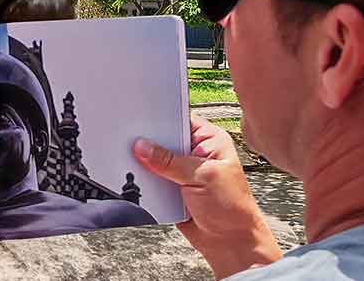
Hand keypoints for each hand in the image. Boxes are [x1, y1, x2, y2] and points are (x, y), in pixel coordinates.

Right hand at [134, 113, 281, 279]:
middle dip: (150, 144)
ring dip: (146, 167)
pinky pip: (152, 183)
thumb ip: (171, 162)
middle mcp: (195, 154)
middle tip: (131, 143)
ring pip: (155, 163)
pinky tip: (139, 183)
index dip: (161, 119)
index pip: (180, 120)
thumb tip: (144, 147)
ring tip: (134, 165)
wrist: (230, 242)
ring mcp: (183, 172)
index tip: (141, 119)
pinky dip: (146, 185)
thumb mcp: (202, 177)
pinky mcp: (172, 190)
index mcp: (210, 141)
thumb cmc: (231, 207)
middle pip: (164, 141)